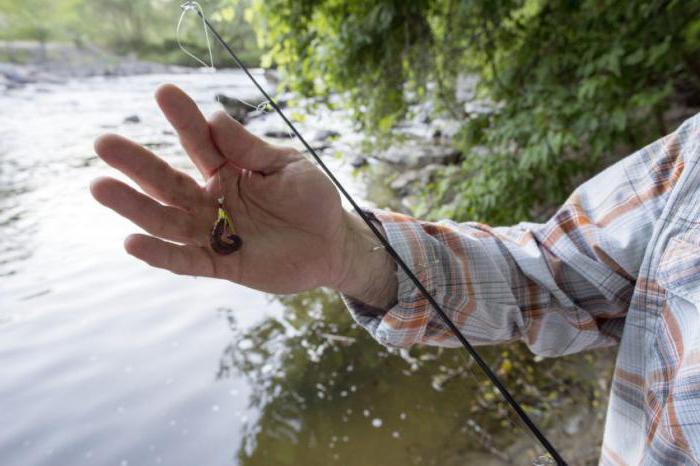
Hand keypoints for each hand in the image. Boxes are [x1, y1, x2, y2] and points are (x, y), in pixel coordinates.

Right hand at [91, 84, 395, 304]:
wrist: (332, 245)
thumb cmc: (312, 200)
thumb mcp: (287, 168)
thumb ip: (251, 150)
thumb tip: (214, 117)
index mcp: (228, 169)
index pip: (199, 142)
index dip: (183, 119)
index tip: (164, 92)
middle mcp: (212, 199)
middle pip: (168, 182)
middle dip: (138, 164)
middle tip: (104, 143)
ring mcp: (214, 233)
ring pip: (168, 220)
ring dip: (135, 207)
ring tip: (100, 187)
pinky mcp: (222, 264)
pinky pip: (187, 261)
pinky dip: (161, 254)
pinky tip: (131, 242)